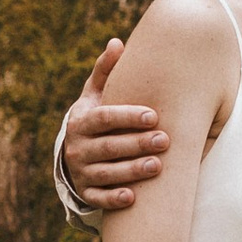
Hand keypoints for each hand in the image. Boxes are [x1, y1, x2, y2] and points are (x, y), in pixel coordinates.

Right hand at [61, 37, 170, 212]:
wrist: (76, 154)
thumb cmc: (96, 118)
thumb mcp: (96, 95)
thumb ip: (106, 71)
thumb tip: (118, 42)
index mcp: (81, 121)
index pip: (104, 118)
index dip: (128, 116)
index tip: (154, 115)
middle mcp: (77, 148)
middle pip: (108, 146)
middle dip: (137, 144)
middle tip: (165, 140)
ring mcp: (81, 172)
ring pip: (106, 173)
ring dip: (131, 171)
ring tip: (157, 166)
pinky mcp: (87, 193)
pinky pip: (99, 198)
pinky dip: (114, 199)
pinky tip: (133, 197)